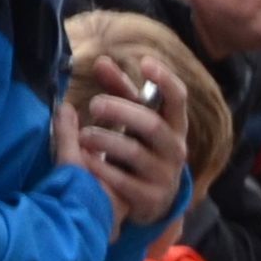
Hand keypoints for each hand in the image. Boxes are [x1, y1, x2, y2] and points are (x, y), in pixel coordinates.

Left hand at [64, 67, 186, 229]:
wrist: (152, 198)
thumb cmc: (141, 145)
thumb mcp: (134, 117)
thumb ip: (118, 89)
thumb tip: (101, 61)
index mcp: (174, 124)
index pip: (178, 98)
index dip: (165, 80)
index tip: (144, 63)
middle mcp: (175, 149)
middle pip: (151, 124)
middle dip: (120, 111)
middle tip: (93, 104)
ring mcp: (165, 176)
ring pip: (134, 152)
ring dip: (104, 140)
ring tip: (82, 136)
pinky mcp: (150, 199)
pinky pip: (123, 181)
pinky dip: (101, 168)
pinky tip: (85, 159)